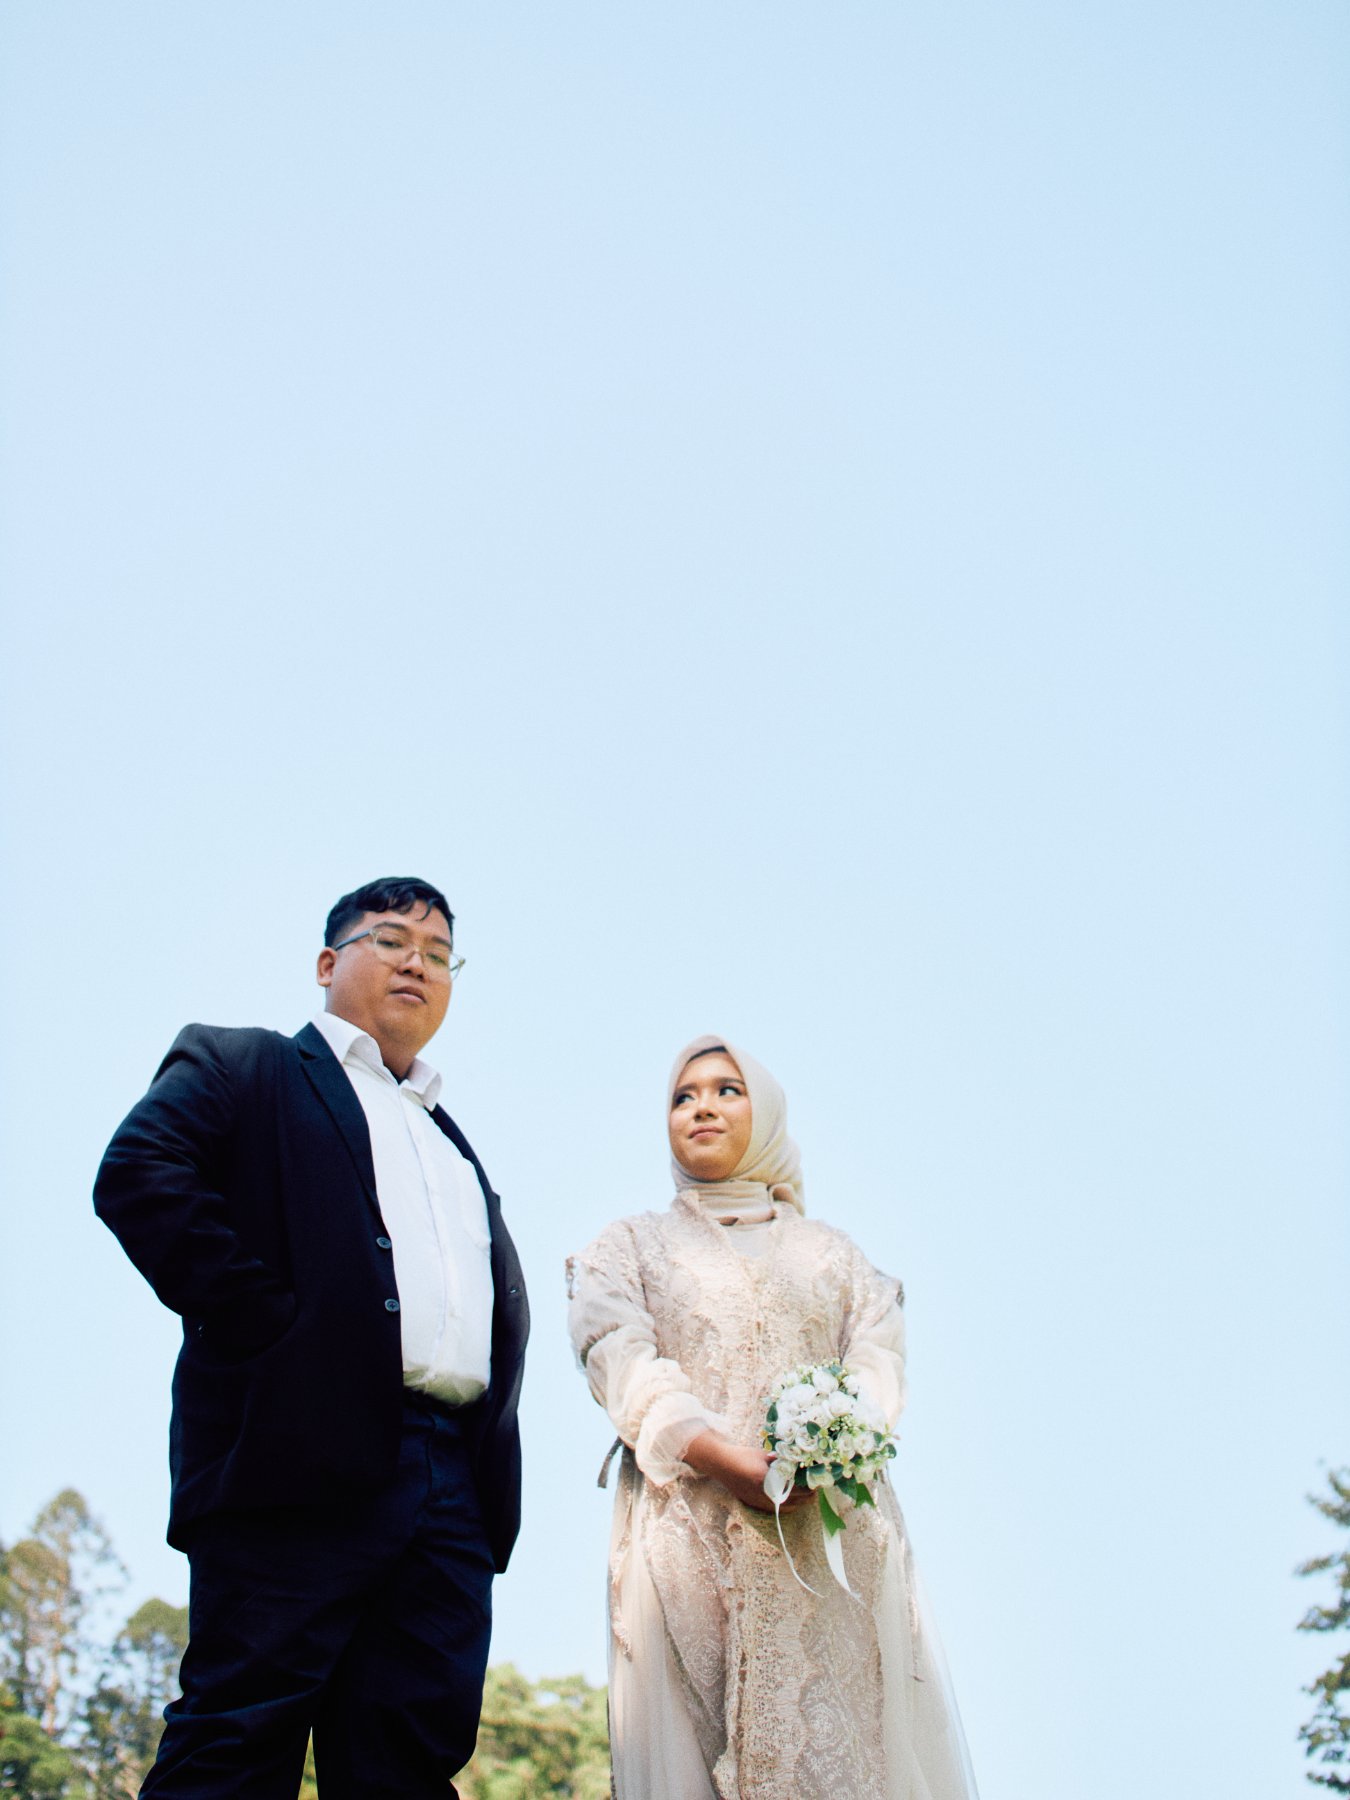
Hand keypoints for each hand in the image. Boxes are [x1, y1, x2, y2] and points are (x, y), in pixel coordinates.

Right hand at [684, 1431, 815, 1513]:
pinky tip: (789, 1498)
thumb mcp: (764, 1455)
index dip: (809, 1488)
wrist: (721, 1464)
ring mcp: (758, 1502)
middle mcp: (764, 1496)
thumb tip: (797, 1463)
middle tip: (815, 1489)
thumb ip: (781, 1461)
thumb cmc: (742, 1455)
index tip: (818, 1483)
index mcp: (768, 1482)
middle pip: (794, 1502)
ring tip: (806, 1495)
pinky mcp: (753, 1504)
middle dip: (807, 1497)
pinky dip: (785, 1505)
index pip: (796, 1490)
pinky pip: (775, 1509)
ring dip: (797, 1503)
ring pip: (785, 1509)